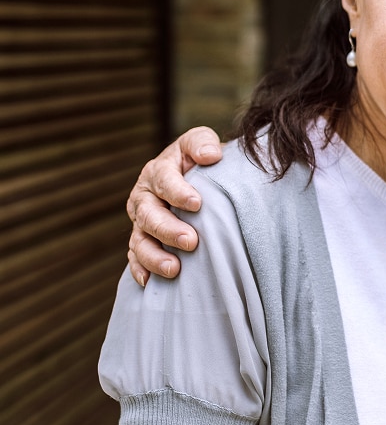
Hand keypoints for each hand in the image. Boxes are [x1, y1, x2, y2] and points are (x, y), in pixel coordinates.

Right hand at [127, 126, 222, 286]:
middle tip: (191, 241)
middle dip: (168, 229)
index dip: (178, 192)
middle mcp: (145, 197)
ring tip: (174, 269)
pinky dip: (140, 269)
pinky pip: (135, 258)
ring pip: (140, 240)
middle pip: (149, 215)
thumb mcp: (200, 142)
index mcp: (158, 171)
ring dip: (154, 256)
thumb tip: (210, 155)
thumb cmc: (200, 160)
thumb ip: (202, 144)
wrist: (195, 176)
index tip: (197, 203)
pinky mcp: (142, 240)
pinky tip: (150, 282)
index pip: (165, 180)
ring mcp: (141, 221)